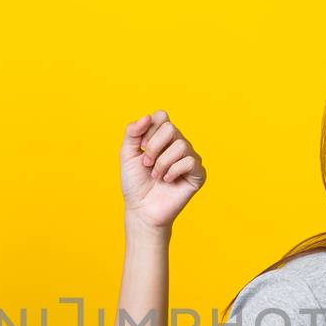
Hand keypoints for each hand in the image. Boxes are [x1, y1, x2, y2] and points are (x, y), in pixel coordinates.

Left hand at [120, 110, 205, 228]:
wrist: (141, 209)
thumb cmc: (135, 183)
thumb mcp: (127, 154)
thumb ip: (132, 132)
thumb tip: (147, 117)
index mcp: (163, 137)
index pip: (161, 116)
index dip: (148, 131)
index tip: (141, 148)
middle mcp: (179, 144)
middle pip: (170, 128)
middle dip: (153, 147)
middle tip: (147, 163)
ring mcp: (190, 158)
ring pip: (180, 145)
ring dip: (162, 162)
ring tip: (156, 175)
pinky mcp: (198, 174)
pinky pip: (189, 161)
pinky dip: (173, 171)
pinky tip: (168, 181)